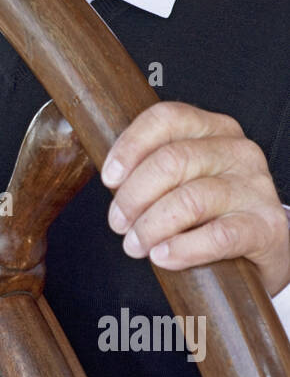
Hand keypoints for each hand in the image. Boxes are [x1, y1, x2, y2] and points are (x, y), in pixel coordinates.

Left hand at [101, 101, 289, 297]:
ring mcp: (256, 188)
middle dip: (134, 196)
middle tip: (118, 223)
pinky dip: (183, 249)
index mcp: (214, 129)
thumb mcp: (185, 178)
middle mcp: (238, 151)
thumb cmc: (212, 211)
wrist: (262, 249)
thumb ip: (151, 169)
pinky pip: (218, 236)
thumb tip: (111, 178)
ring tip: (135, 245)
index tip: (109, 179)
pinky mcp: (267, 226)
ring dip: (151, 227)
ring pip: (190, 200)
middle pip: (172, 161)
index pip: (166, 119)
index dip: (130, 147)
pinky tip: (163, 257)